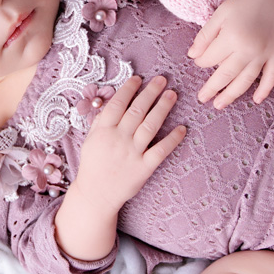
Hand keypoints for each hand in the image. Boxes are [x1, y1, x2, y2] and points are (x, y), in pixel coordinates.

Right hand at [75, 75, 186, 212]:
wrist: (96, 195)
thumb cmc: (93, 165)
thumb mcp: (91, 140)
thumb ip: (101, 122)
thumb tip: (112, 101)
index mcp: (103, 131)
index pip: (117, 104)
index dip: (129, 89)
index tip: (138, 78)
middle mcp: (118, 139)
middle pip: (137, 110)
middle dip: (150, 92)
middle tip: (162, 79)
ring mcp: (132, 154)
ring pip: (150, 126)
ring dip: (162, 108)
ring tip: (172, 94)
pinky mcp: (144, 168)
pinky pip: (160, 151)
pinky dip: (172, 139)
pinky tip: (182, 128)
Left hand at [188, 0, 273, 108]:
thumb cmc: (242, 2)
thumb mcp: (219, 14)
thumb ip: (205, 36)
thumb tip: (193, 56)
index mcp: (232, 37)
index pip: (211, 59)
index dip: (201, 62)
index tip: (198, 62)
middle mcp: (249, 48)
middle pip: (227, 75)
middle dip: (212, 88)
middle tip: (202, 98)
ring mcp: (266, 53)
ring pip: (246, 80)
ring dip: (232, 95)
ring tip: (220, 105)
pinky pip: (272, 76)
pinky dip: (265, 89)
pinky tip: (257, 100)